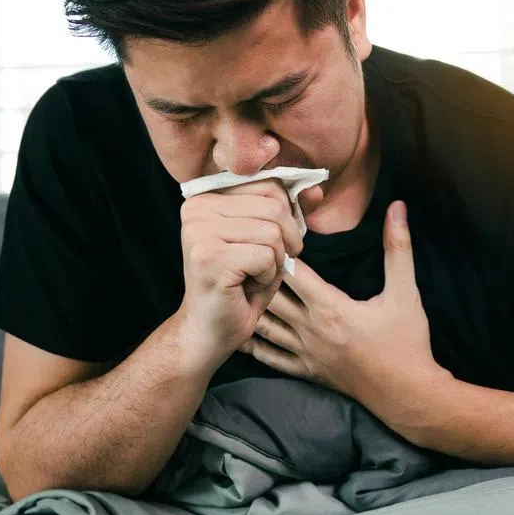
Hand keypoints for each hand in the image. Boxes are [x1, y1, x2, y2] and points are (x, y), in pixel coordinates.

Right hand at [176, 179, 302, 367]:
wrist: (211, 329)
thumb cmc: (242, 283)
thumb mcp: (269, 239)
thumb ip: (290, 210)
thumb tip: (316, 190)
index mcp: (207, 195)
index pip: (269, 185)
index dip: (287, 216)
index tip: (271, 241)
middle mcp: (197, 207)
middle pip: (274, 207)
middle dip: (285, 240)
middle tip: (266, 264)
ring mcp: (198, 231)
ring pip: (273, 232)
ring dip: (275, 261)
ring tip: (252, 275)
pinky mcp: (208, 257)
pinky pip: (266, 256)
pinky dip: (267, 276)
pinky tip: (245, 287)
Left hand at [242, 201, 449, 414]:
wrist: (407, 393)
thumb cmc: (407, 342)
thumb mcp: (406, 291)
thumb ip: (399, 247)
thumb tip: (398, 207)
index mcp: (330, 307)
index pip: (292, 272)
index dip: (279, 251)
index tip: (272, 233)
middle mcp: (311, 329)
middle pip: (270, 296)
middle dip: (258, 274)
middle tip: (246, 255)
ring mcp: (305, 353)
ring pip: (265, 326)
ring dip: (250, 306)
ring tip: (235, 287)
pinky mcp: (306, 372)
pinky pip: (270, 358)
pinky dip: (252, 344)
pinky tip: (240, 332)